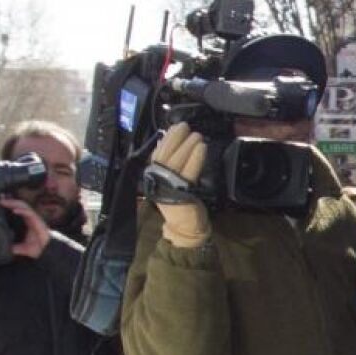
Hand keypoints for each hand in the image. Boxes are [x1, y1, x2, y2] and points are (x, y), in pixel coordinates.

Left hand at [0, 198, 50, 258]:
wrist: (47, 251)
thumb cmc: (36, 247)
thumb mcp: (20, 247)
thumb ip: (12, 246)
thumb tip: (4, 249)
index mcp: (25, 221)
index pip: (17, 209)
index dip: (9, 204)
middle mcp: (30, 218)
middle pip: (19, 205)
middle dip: (9, 201)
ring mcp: (34, 219)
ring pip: (24, 206)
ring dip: (14, 203)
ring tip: (4, 202)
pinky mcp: (38, 221)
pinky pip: (29, 213)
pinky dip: (22, 210)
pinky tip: (15, 210)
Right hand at [150, 123, 210, 247]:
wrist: (185, 228)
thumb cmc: (181, 204)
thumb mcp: (172, 182)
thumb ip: (172, 166)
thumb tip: (175, 145)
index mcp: (153, 176)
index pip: (157, 153)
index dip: (167, 139)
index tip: (175, 127)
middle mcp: (156, 180)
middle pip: (165, 154)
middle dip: (176, 137)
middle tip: (186, 126)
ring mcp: (167, 186)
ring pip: (176, 160)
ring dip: (188, 145)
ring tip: (197, 135)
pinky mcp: (180, 192)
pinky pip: (188, 171)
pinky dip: (195, 158)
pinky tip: (202, 148)